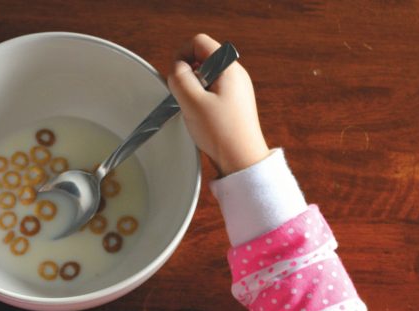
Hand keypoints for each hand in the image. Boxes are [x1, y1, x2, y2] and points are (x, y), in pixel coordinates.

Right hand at [166, 34, 270, 176]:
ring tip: (196, 111)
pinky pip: (211, 92)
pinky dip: (201, 101)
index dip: (182, 55)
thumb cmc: (222, 133)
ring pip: (205, 77)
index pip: (199, 42)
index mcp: (228, 67)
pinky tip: (203, 118)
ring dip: (193, 91)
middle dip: (187, 76)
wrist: (241, 160)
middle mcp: (235, 74)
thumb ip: (179, 79)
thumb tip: (176, 69)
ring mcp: (235, 89)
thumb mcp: (192, 102)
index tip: (176, 76)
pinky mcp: (233, 103)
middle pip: (201, 59)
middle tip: (187, 98)